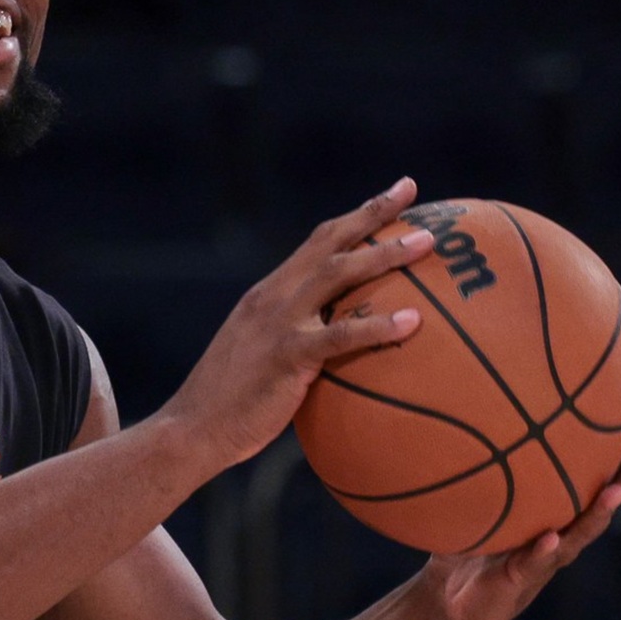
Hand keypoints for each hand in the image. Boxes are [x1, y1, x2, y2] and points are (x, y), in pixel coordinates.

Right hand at [165, 177, 435, 468]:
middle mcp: (273, 296)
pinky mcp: (285, 355)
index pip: (317, 242)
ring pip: (337, 274)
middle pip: (329, 242)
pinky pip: (339, 336)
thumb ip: (300, 342)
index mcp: (269, 294)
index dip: (357, 216)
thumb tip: (349, 351)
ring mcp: (278, 322)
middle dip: (373, 212)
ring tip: (427, 243)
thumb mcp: (265, 359)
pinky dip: (377, 326)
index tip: (394, 194)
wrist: (193, 429)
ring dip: (385, 254)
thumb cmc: (233, 407)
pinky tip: (414, 323)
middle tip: (410, 190)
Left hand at [418, 430, 620, 619]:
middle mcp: (556, 538)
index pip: (589, 487)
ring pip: (577, 536)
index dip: (614, 464)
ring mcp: (541, 561)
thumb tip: (470, 426)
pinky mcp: (517, 580)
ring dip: (597, 514)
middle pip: (599, 508)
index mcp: (552, 519)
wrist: (448, 605)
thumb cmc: (465, 550)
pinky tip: (551, 537)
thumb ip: (480, 475)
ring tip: (615, 491)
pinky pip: (532, 562)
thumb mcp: (475, 507)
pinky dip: (542, 550)